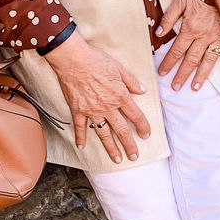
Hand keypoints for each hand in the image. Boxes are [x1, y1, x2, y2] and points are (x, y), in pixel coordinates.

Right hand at [45, 31, 149, 163]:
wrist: (73, 59)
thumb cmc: (96, 60)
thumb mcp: (119, 68)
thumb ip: (132, 81)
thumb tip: (143, 90)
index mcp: (120, 96)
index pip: (136, 116)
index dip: (143, 126)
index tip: (146, 135)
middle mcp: (108, 107)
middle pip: (122, 130)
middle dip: (130, 145)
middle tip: (134, 156)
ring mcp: (92, 111)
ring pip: (104, 133)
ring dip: (111, 148)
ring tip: (117, 159)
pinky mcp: (78, 110)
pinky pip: (80, 127)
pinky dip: (80, 137)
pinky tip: (81, 146)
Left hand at [156, 0, 219, 91]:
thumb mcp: (179, 1)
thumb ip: (168, 18)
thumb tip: (159, 33)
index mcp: (190, 29)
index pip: (176, 50)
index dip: (168, 62)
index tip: (162, 72)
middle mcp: (204, 36)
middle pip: (191, 60)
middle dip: (182, 75)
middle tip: (175, 87)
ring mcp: (218, 36)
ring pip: (208, 60)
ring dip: (201, 75)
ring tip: (195, 87)